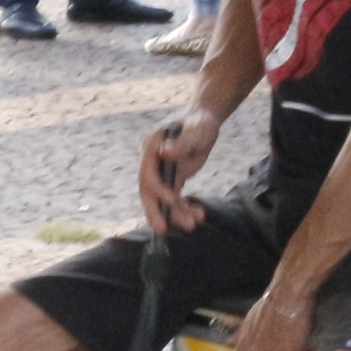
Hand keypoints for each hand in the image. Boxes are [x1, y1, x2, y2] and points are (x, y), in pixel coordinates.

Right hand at [139, 109, 217, 234]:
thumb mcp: (195, 130)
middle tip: (162, 230)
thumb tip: (163, 152)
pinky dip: (185, 209)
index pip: (147, 174)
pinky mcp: (173, 179)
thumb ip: (182, 143)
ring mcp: (161, 172)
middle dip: (154, 212)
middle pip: (147, 192)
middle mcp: (152, 162)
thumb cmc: (199, 122)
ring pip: (163, 200)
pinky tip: (200, 216)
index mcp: (151, 147)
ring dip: (176, 214)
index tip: (174, 199)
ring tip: (194, 224)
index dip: (158, 189)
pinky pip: (175, 199)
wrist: (204, 121)